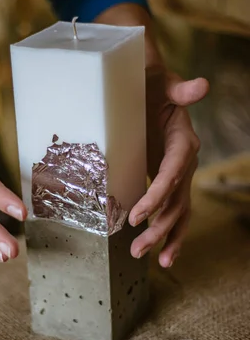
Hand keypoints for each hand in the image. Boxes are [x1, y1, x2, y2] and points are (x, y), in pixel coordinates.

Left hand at [129, 66, 208, 267]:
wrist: (150, 90)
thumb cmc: (151, 85)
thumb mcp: (162, 83)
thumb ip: (180, 89)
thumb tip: (202, 86)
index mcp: (184, 141)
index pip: (173, 173)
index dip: (158, 195)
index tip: (138, 216)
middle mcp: (186, 162)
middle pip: (177, 201)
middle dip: (159, 227)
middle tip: (137, 248)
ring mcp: (179, 175)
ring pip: (178, 213)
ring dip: (164, 238)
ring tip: (144, 256)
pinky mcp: (169, 183)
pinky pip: (173, 212)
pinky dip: (169, 233)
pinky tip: (161, 255)